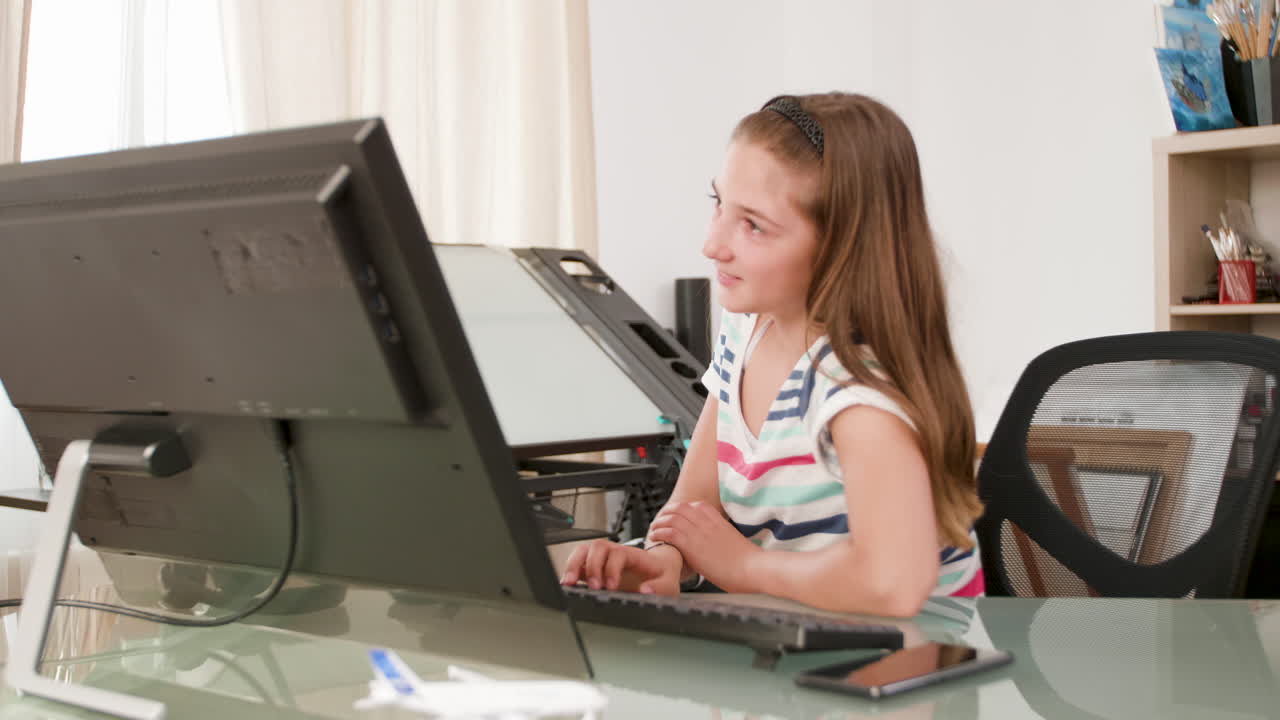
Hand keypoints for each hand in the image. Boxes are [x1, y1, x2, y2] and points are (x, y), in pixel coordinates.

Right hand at [559, 539, 681, 594]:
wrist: (658, 569)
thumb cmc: (662, 574)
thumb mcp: (669, 582)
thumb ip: (660, 587)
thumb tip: (644, 590)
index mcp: (633, 554)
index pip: (618, 554)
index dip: (612, 568)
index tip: (612, 586)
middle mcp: (616, 552)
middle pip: (597, 547)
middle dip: (592, 566)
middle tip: (594, 587)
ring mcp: (603, 558)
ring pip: (584, 550)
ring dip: (575, 565)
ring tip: (570, 583)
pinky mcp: (595, 567)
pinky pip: (578, 561)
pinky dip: (570, 570)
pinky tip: (568, 583)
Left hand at [646, 501, 760, 591]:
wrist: (752, 568)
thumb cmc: (746, 560)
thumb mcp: (731, 539)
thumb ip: (717, 535)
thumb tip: (710, 542)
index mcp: (716, 517)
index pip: (693, 505)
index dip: (679, 509)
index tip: (673, 515)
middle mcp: (706, 521)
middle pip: (679, 508)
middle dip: (666, 513)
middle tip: (659, 521)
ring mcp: (698, 531)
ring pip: (671, 518)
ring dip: (659, 522)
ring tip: (654, 529)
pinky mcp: (692, 545)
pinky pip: (670, 533)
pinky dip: (660, 533)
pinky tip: (656, 537)